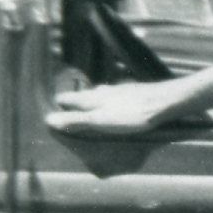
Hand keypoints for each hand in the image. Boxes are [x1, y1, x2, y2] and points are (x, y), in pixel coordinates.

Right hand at [48, 77, 182, 134]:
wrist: (163, 102)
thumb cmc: (132, 114)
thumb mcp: (101, 121)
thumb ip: (77, 120)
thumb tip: (49, 119)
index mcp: (91, 98)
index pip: (65, 98)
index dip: (56, 106)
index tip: (50, 116)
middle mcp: (101, 91)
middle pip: (80, 96)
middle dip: (72, 105)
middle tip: (66, 116)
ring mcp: (117, 90)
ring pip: (97, 95)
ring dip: (90, 103)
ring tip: (87, 113)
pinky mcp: (131, 93)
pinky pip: (113, 98)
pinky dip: (108, 104)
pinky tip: (114, 109)